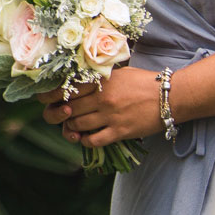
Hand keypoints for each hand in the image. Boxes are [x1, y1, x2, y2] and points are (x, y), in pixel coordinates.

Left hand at [37, 65, 163, 148]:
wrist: (171, 96)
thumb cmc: (144, 82)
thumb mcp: (117, 73)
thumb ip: (96, 79)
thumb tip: (74, 83)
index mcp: (99, 81)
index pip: (64, 89)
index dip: (48, 96)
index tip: (42, 99)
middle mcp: (101, 99)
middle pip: (67, 110)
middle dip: (56, 115)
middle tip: (56, 116)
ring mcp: (110, 116)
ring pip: (77, 125)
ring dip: (70, 128)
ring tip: (71, 127)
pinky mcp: (121, 131)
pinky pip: (94, 141)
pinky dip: (84, 141)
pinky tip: (84, 138)